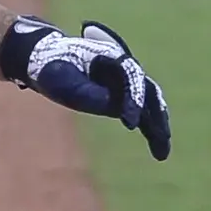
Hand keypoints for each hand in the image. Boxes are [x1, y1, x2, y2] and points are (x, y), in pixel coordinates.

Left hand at [5, 17, 170, 159]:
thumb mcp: (62, 79)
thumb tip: (108, 104)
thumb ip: (84, 91)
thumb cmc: (53, 68)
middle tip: (161, 137)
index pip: (132, 76)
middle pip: (149, 91)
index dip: (134, 99)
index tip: (130, 123)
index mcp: (111, 56)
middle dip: (156, 115)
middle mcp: (124, 69)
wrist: (47, 63)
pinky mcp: (122, 100)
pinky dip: (151, 132)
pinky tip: (159, 153)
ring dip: (158, 127)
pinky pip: (143, 116)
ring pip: (150, 105)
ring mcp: (125, 85)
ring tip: (162, 154)